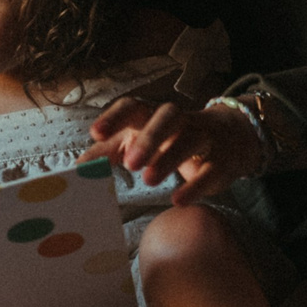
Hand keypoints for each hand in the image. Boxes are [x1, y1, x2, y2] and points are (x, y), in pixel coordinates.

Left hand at [88, 99, 262, 203]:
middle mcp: (180, 121)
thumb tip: (78, 166)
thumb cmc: (171, 139)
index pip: (134, 106)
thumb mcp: (139, 140)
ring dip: (169, 158)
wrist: (229, 137)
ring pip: (190, 139)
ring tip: (149, 180)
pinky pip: (212, 170)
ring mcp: (204, 138)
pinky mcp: (222, 161)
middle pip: (167, 116)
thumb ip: (109, 151)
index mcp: (153, 115)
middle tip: (129, 163)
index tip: (96, 133)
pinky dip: (196, 184)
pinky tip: (179, 200)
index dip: (115, 117)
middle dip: (149, 137)